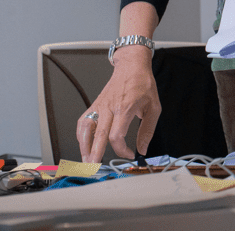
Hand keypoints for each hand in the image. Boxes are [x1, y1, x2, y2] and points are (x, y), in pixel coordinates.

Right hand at [76, 47, 159, 161]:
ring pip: (85, 128)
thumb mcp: (154, 107)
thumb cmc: (142, 84)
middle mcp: (109, 107)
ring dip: (83, 146)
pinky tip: (84, 143)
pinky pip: (83, 121)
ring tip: (86, 160)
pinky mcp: (94, 104)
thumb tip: (143, 148)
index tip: (129, 154)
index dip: (121, 150)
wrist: (132, 66)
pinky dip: (80, 134)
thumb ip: (147, 130)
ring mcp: (100, 106)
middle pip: (98, 135)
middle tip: (93, 167)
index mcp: (125, 108)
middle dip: (94, 154)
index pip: (116, 135)